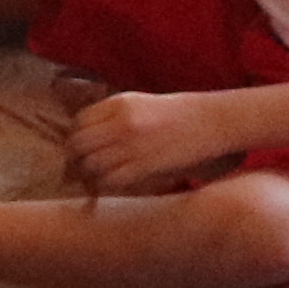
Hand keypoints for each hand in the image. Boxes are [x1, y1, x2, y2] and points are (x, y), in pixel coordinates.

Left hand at [63, 87, 230, 196]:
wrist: (212, 122)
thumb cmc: (179, 114)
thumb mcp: (141, 104)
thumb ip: (114, 116)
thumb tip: (89, 135)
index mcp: (119, 103)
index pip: (80, 122)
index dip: (76, 137)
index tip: (80, 147)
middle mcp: (121, 123)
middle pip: (79, 144)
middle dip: (76, 158)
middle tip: (78, 167)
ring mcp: (132, 144)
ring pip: (92, 164)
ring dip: (90, 174)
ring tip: (94, 178)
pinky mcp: (145, 165)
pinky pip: (112, 179)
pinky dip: (106, 184)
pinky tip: (112, 184)